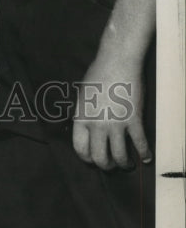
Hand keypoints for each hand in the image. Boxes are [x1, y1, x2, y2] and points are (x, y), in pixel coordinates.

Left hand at [72, 52, 151, 170]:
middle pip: (99, 158)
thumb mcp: (84, 95)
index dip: (87, 159)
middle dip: (107, 166)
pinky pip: (140, 144)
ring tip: (128, 164)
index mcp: (82, 117)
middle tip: (113, 165)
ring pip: (120, 156)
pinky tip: (146, 158)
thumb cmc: (99, 73)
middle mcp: (97, 124)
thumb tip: (88, 128)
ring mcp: (116, 123)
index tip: (94, 160)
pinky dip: (144, 154)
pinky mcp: (133, 120)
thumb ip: (85, 113)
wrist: (117, 61)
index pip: (80, 148)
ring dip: (125, 164)